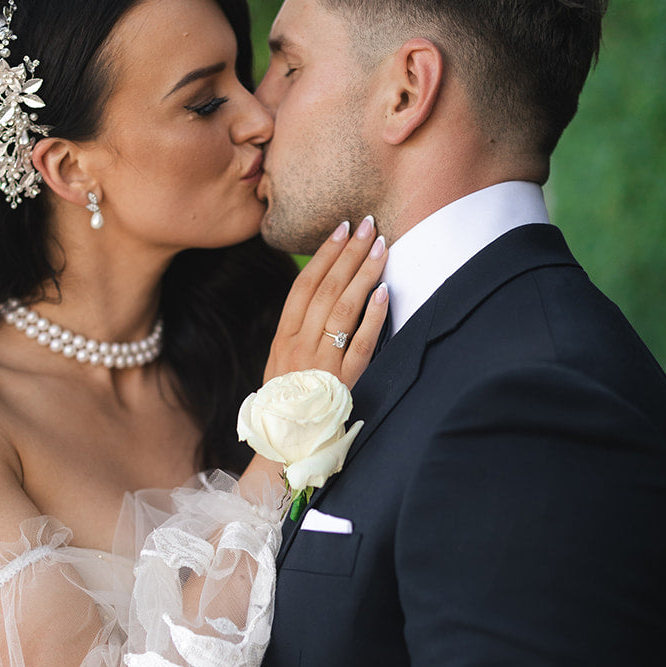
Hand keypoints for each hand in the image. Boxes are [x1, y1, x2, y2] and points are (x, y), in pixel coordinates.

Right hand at [263, 218, 387, 390]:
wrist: (287, 442)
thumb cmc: (288, 398)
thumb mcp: (280, 360)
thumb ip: (297, 328)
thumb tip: (321, 289)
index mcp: (283, 337)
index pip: (305, 285)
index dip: (324, 254)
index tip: (341, 229)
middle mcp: (300, 345)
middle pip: (326, 289)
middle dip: (349, 253)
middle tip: (368, 224)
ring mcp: (321, 363)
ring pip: (344, 309)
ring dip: (364, 274)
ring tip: (381, 247)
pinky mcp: (343, 381)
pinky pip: (360, 343)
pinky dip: (373, 316)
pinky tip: (385, 291)